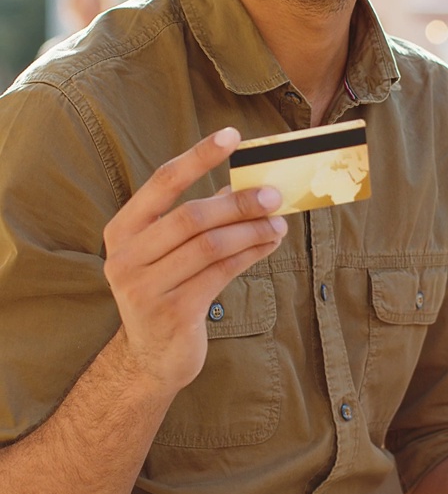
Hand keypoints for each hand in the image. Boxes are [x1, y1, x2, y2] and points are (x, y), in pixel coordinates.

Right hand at [103, 127, 286, 393]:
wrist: (149, 357)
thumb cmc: (165, 289)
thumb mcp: (167, 251)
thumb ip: (197, 218)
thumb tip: (245, 184)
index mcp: (122, 230)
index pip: (162, 182)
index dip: (199, 157)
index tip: (231, 136)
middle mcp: (127, 257)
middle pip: (191, 216)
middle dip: (238, 203)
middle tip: (274, 194)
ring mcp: (146, 287)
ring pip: (210, 246)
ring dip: (251, 231)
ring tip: (278, 224)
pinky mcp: (173, 312)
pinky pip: (221, 273)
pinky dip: (250, 254)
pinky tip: (268, 245)